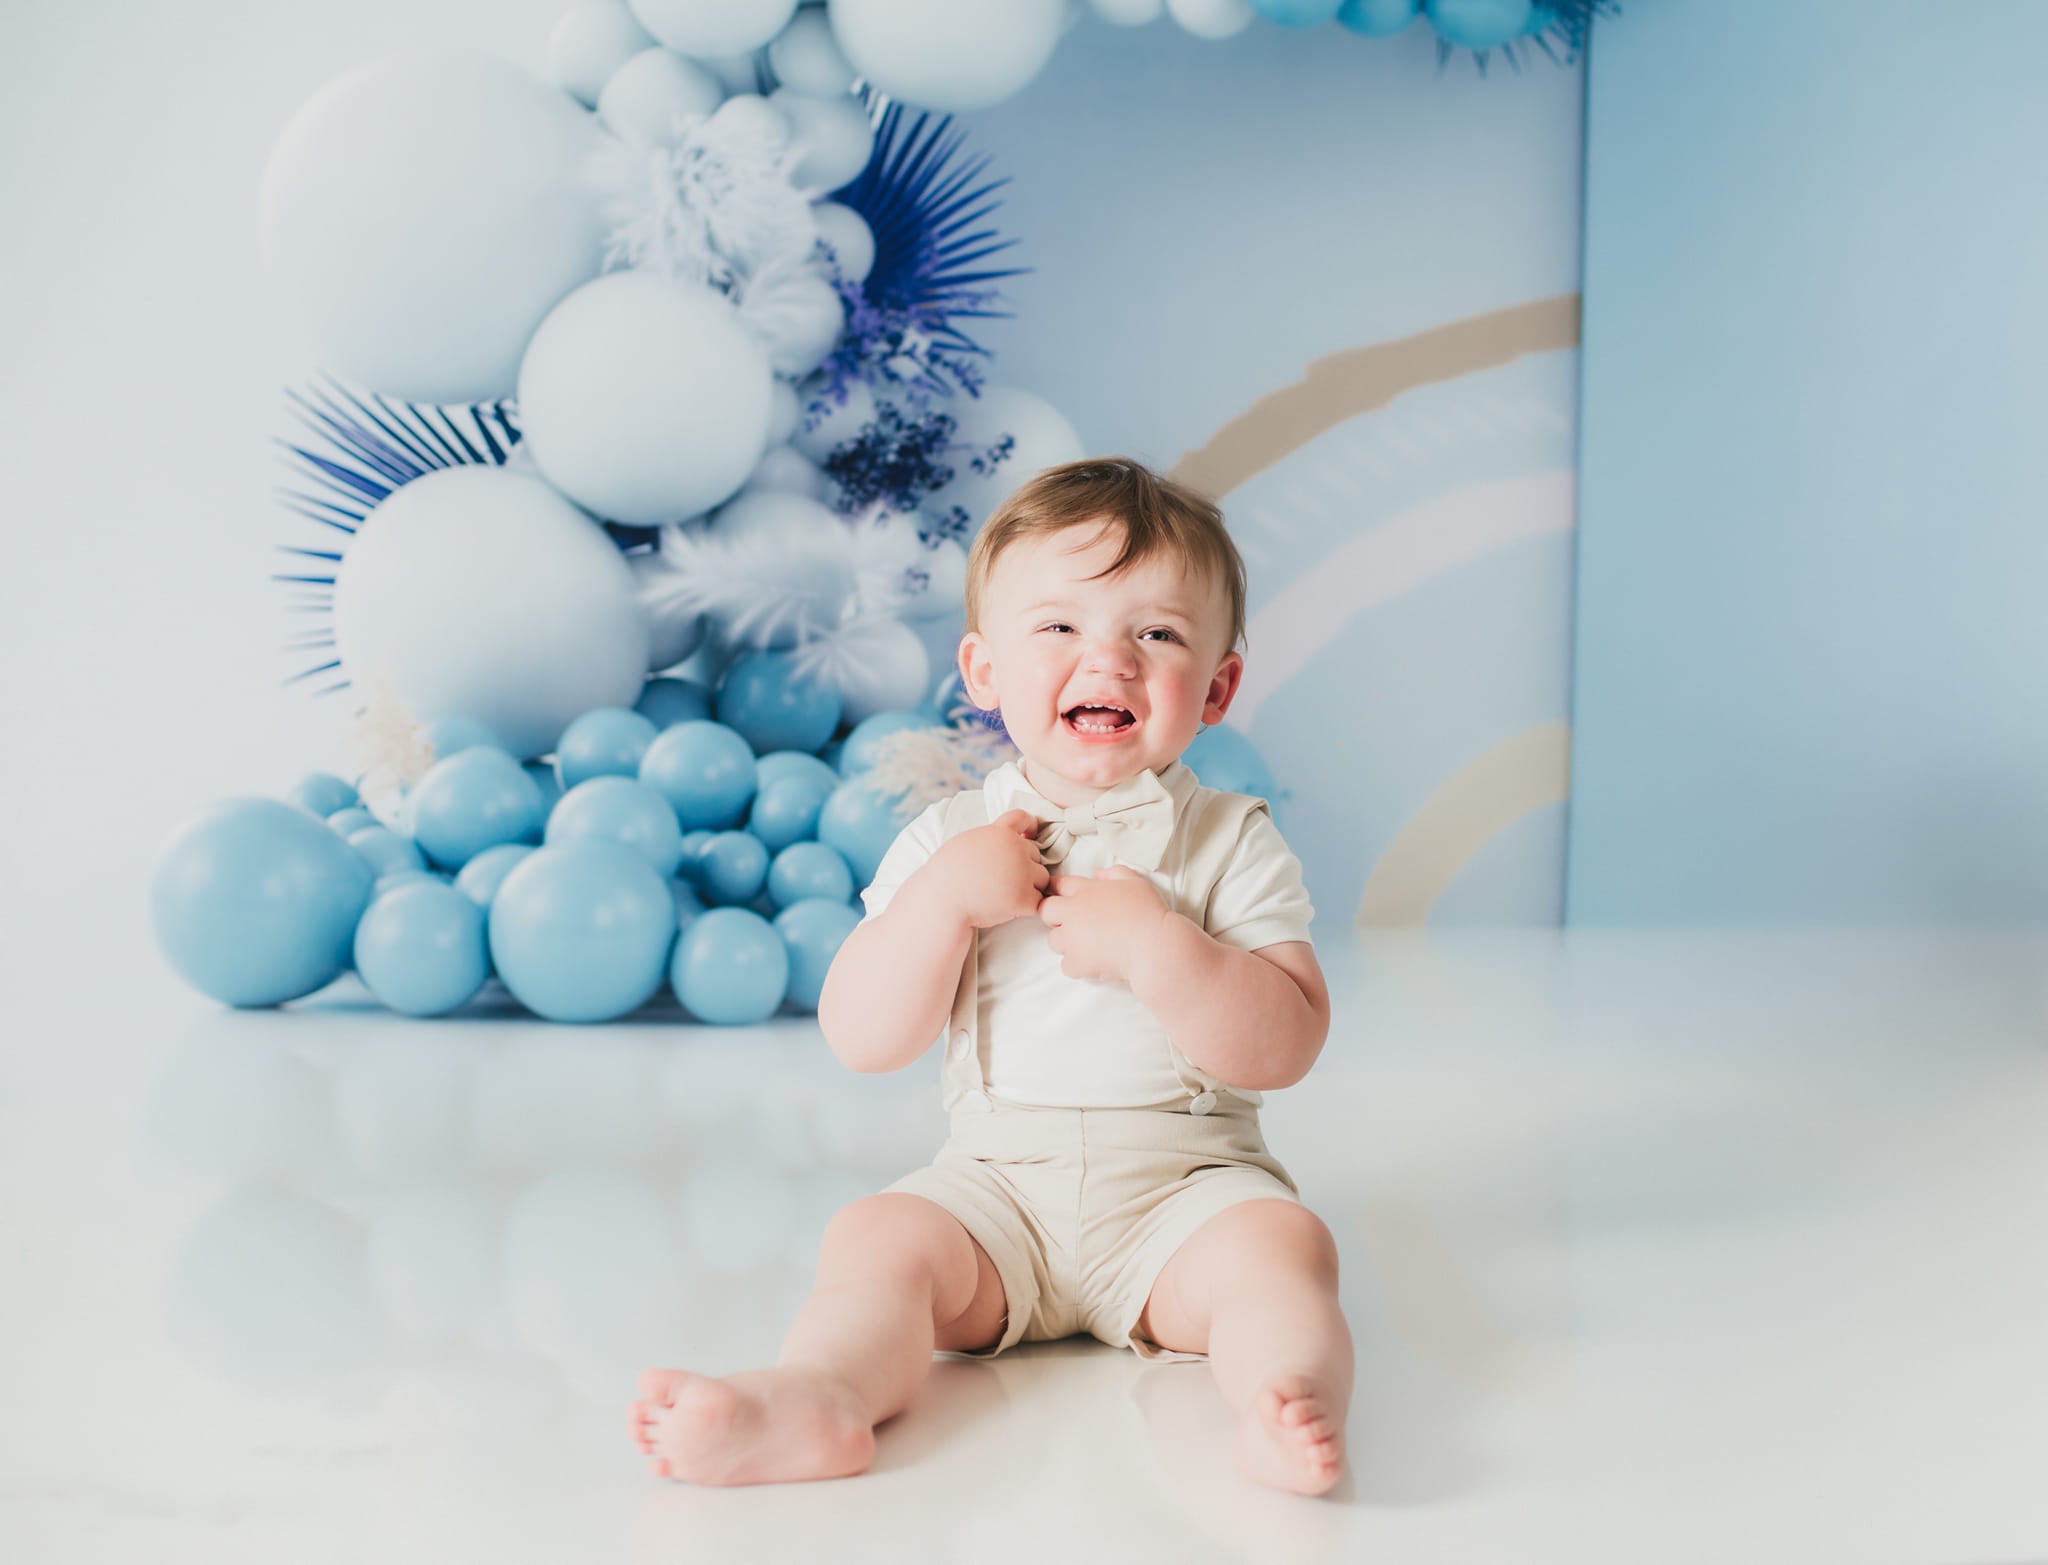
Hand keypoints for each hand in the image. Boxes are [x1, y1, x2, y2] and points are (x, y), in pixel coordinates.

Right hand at [917, 808, 1049, 930]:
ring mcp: (1022, 874)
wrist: (941, 901)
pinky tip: (1009, 908)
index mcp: (1000, 833)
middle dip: (1025, 866)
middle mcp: (1015, 849)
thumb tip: (1006, 838)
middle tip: (1002, 880)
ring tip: (1005, 895)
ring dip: (1030, 886)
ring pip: (1043, 878)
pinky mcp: (1024, 899)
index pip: (1024, 818)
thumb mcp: (966, 842)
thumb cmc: (947, 876)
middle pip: (1036, 854)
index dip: (1028, 828)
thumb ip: (990, 838)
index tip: (1026, 838)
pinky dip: (1027, 907)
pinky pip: (1038, 902)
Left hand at [1038, 865, 1172, 983]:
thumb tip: (1098, 873)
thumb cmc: (1149, 912)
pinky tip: (1096, 962)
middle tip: (1077, 924)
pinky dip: (1078, 966)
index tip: (1069, 899)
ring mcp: (1071, 939)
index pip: (1058, 885)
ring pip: (1054, 941)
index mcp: (1086, 891)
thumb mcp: (1135, 882)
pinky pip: (1066, 965)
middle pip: (1045, 911)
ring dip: (1068, 943)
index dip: (1060, 891)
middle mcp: (1073, 912)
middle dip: (1056, 917)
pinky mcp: (1076, 962)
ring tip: (1091, 946)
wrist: (1155, 946)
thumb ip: (1114, 873)